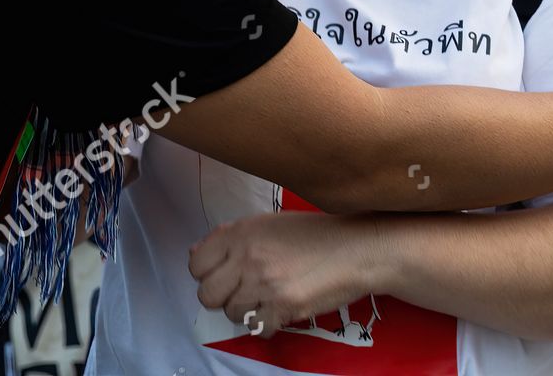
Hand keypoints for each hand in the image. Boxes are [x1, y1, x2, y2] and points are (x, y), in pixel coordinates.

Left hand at [189, 212, 383, 337]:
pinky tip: (281, 309)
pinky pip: (258, 328)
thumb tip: (195, 252)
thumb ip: (232, 237)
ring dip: (246, 310)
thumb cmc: (316, 233)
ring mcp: (265, 284)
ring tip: (267, 297)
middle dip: (222, 296)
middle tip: (243, 290)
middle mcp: (248, 257)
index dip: (206, 272)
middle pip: (207, 295)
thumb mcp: (270, 224)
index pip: (196, 263)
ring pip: (232, 313)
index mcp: (242, 232)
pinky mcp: (283, 307)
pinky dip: (267, 324)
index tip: (224, 274)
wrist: (357, 248)